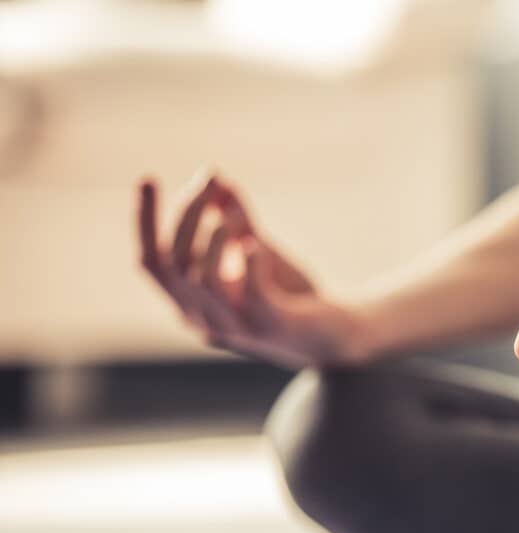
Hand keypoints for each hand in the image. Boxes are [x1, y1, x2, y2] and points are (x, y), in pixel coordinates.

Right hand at [137, 173, 368, 367]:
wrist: (340, 336)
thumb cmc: (293, 296)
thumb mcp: (259, 252)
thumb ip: (236, 221)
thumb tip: (216, 178)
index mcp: (192, 303)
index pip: (152, 262)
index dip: (145, 221)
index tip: (149, 177)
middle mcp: (204, 320)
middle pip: (173, 264)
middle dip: (187, 215)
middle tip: (209, 181)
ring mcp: (236, 329)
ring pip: (203, 280)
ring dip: (215, 236)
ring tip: (235, 211)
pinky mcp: (270, 328)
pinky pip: (250, 294)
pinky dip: (250, 263)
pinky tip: (257, 243)